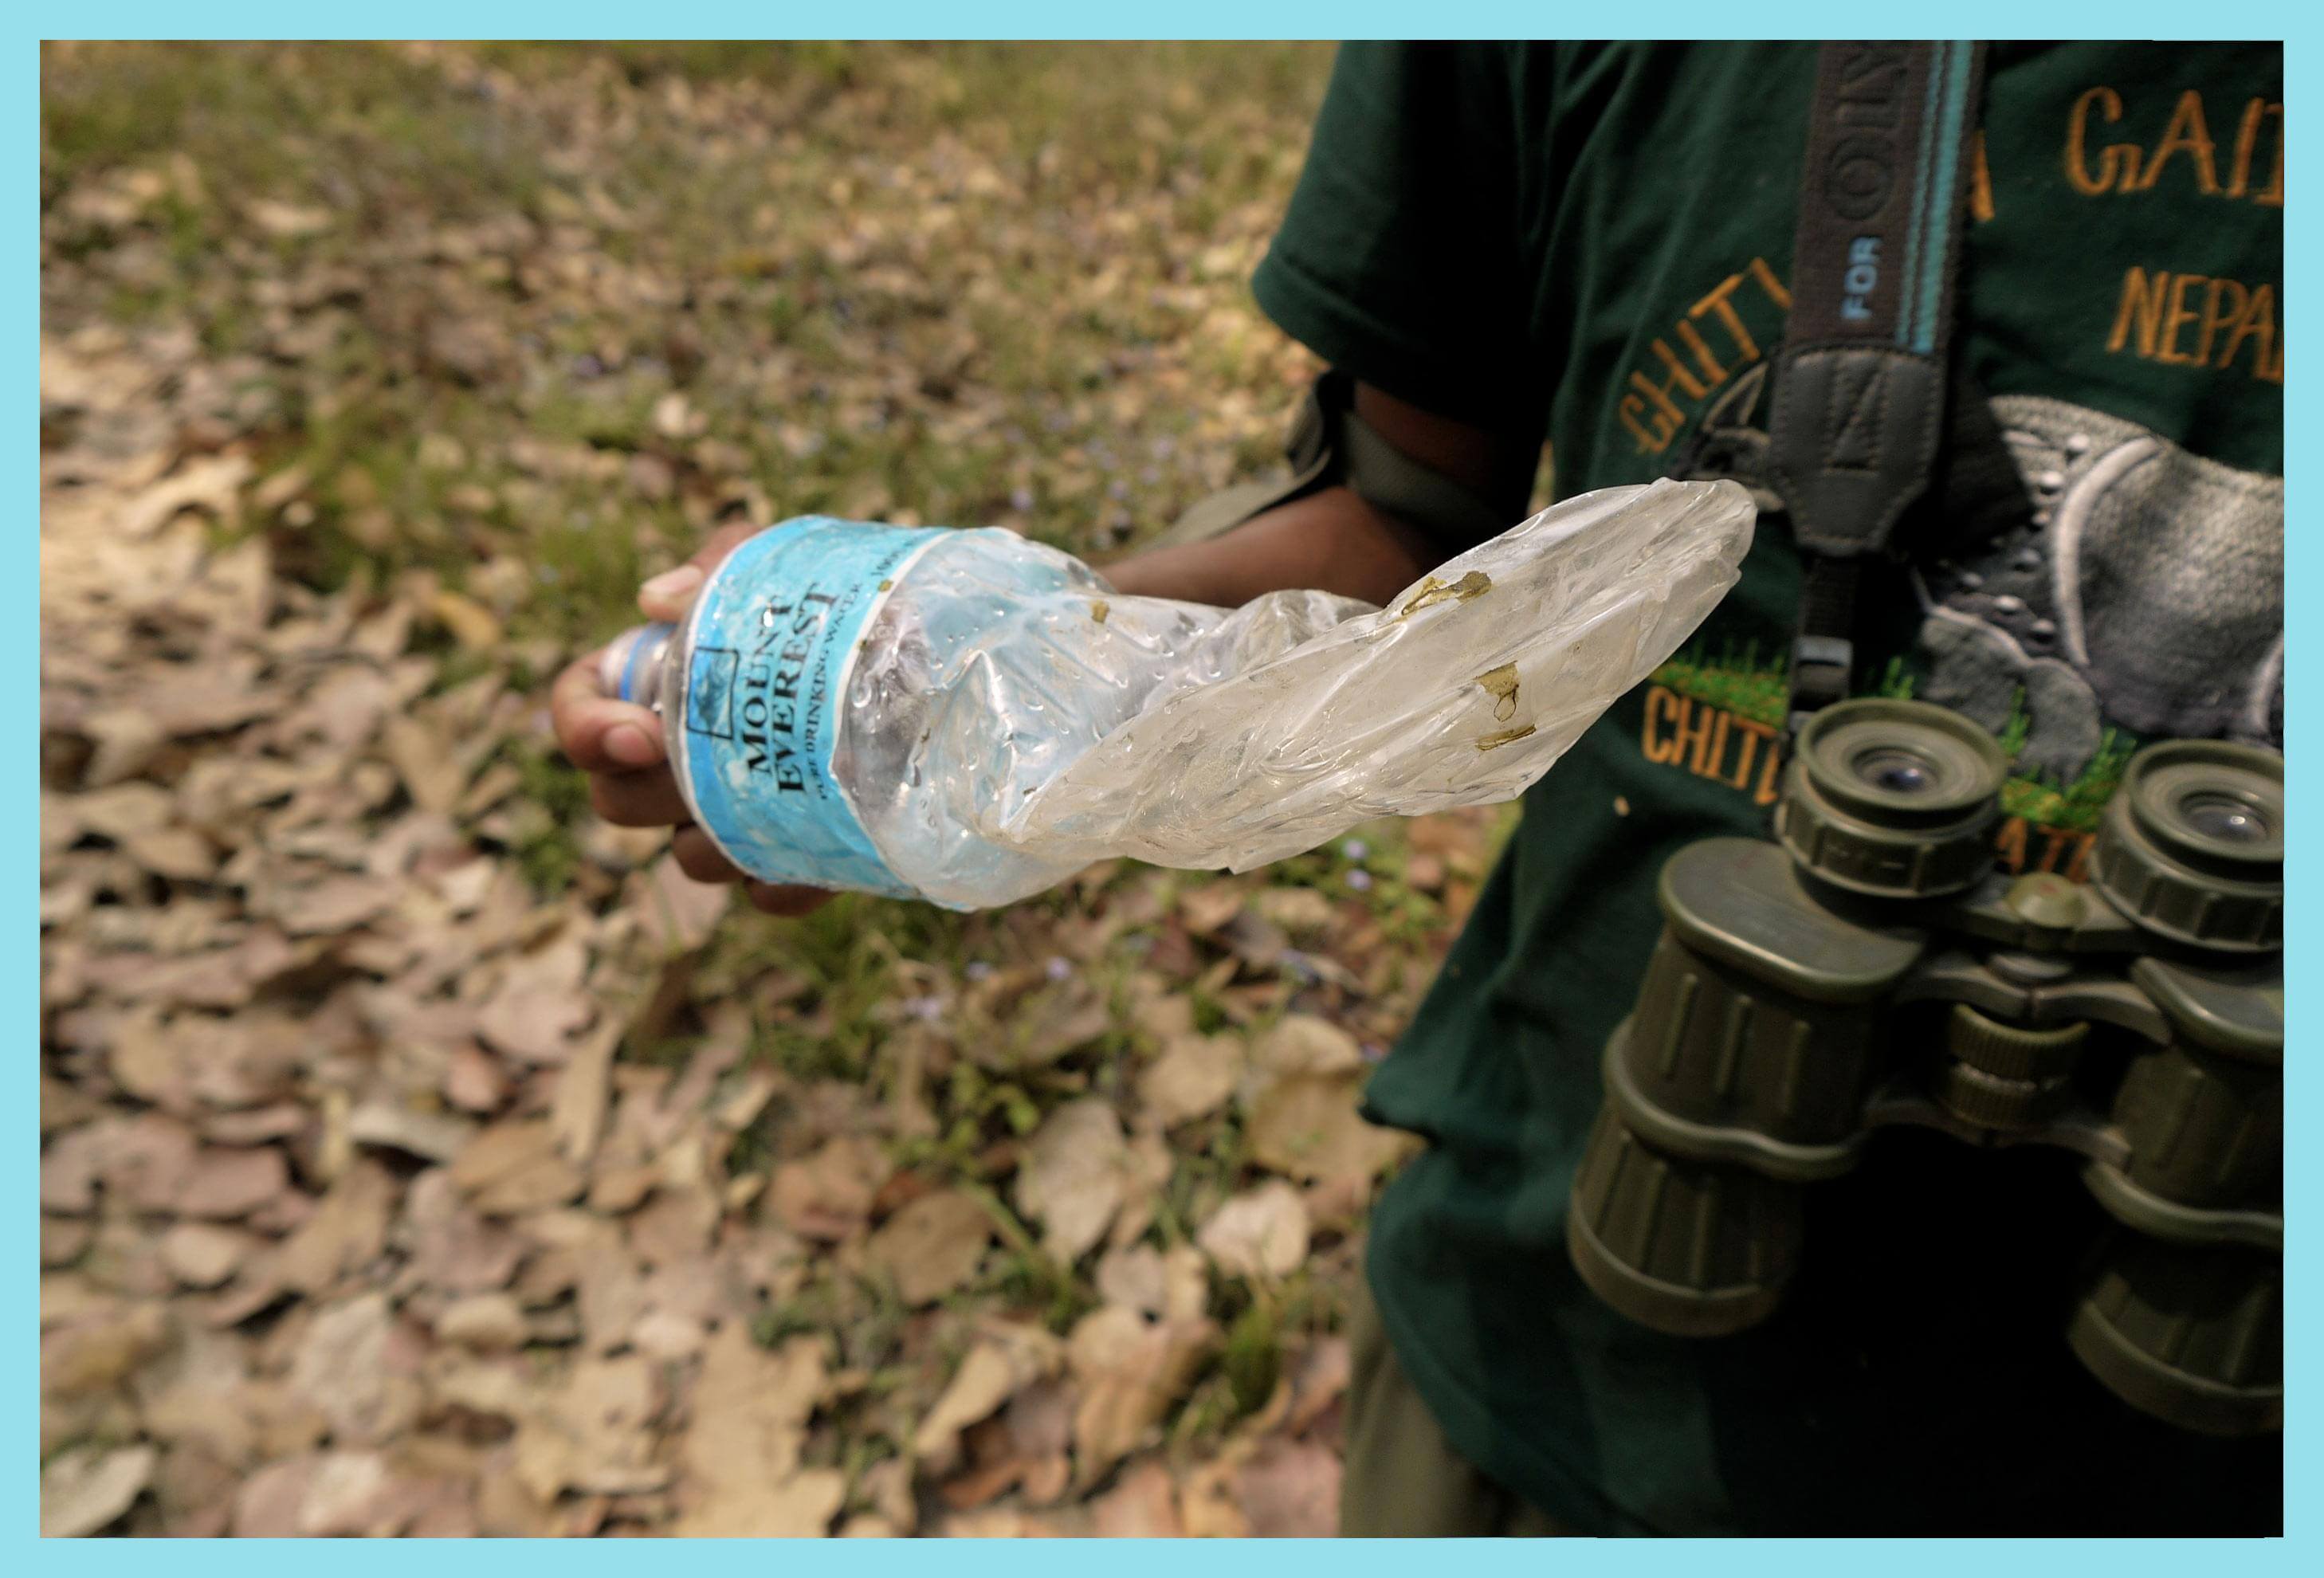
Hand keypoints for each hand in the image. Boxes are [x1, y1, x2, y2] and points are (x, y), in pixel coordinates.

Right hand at [550, 522, 830, 917]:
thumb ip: (726, 566)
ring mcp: (745, 811)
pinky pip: (770, 894)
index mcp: (668, 679)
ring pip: (689, 859)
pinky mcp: (805, 853)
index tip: (638, 733)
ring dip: (711, 844)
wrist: (955, 659)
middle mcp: (692, 755)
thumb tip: (657, 600)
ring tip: (765, 808)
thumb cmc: (855, 603)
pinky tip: (814, 864)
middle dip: (646, 793)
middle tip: (701, 771)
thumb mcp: (793, 567)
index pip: (583, 706)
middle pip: (619, 801)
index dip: (585, 728)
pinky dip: (781, 886)